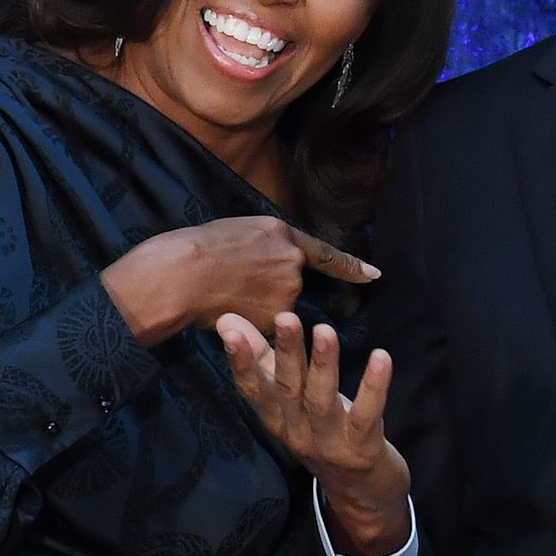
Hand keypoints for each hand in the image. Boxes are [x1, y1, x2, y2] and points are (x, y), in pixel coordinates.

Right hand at [100, 217, 377, 346]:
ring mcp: (285, 293)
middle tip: (234, 280)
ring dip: (259, 305)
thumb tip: (273, 257)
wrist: (182, 274)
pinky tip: (228, 309)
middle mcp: (292, 263)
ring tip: (226, 292)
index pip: (325, 253)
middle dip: (269, 286)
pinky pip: (267, 325)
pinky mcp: (274, 319)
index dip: (351, 265)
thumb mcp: (240, 229)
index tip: (374, 275)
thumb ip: (266, 243)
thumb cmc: (199, 247)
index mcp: (282, 234)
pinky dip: (253, 321)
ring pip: (278, 306)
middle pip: (290, 283)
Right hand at [217, 311, 411, 555]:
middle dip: (286, 353)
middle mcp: (298, 433)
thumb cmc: (324, 433)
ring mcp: (329, 444)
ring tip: (325, 331)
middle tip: (285, 317)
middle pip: (288, 390)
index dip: (241, 362)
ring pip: (322, 402)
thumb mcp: (291, 401)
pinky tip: (381, 357)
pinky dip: (373, 386)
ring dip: (324, 366)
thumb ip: (263, 360)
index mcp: (278, 420)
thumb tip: (229, 319)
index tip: (229, 330)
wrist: (362, 495)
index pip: (253, 391)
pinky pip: (366, 415)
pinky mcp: (362, 449)